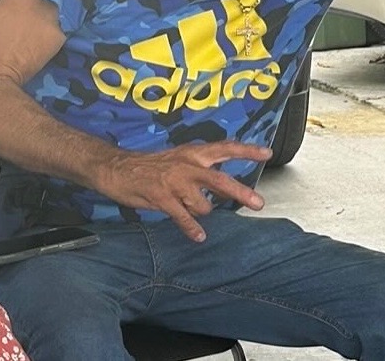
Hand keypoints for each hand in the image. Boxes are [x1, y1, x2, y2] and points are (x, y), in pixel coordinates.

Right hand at [103, 141, 271, 241]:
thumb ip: (200, 170)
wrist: (117, 168)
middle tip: (259, 203)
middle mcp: (187, 165)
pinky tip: (198, 236)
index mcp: (192, 153)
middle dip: (241, 193)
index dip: (246, 150)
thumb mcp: (178, 159)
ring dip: (201, 212)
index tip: (267, 153)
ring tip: (188, 209)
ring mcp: (174, 181)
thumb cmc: (150, 166)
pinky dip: (192, 229)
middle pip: (220, 180)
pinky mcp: (162, 197)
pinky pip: (183, 217)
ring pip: (203, 205)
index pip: (224, 148)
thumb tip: (223, 187)